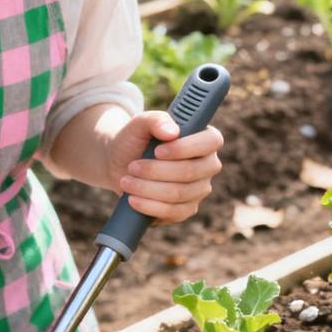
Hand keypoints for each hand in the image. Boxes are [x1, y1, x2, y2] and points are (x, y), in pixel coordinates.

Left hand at [107, 111, 222, 223]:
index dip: (185, 148)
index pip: (211, 141)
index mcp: (204, 138)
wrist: (120, 163)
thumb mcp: (140, 123)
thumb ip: (156, 120)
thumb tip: (172, 132)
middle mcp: (208, 164)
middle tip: (133, 167)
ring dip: (148, 188)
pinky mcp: (187, 209)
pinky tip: (133, 199)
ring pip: (178, 193)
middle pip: (190, 171)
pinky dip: (149, 206)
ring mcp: (199, 189)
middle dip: (156, 171)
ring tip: (126, 181)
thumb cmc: (135, 139)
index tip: (158, 151)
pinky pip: (173, 212)